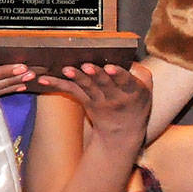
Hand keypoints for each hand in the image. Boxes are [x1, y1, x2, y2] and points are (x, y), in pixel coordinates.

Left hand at [37, 62, 152, 152]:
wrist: (123, 133)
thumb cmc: (136, 106)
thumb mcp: (147, 91)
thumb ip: (141, 73)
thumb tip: (128, 58)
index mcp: (133, 92)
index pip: (126, 81)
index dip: (118, 74)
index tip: (110, 67)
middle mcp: (115, 97)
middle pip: (104, 84)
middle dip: (95, 75)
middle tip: (87, 66)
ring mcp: (99, 101)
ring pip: (87, 87)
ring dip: (77, 77)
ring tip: (67, 70)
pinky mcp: (85, 102)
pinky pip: (71, 92)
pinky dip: (58, 85)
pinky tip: (45, 80)